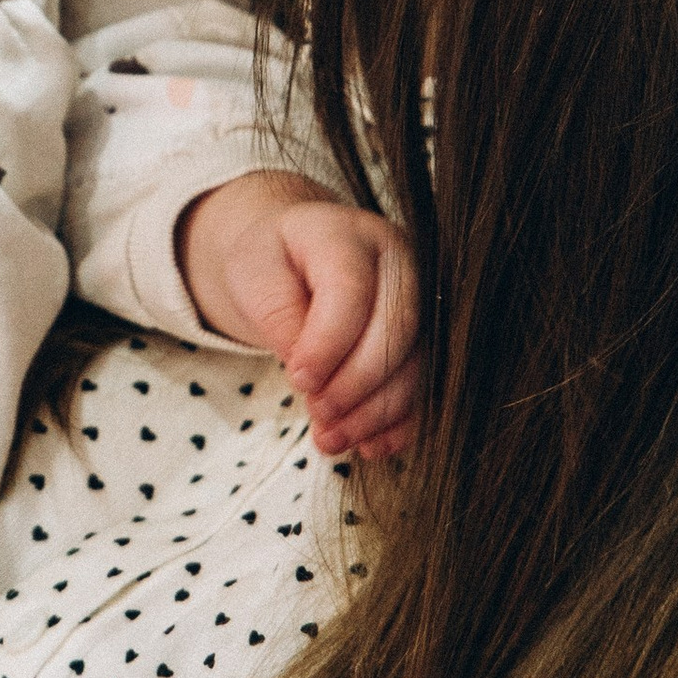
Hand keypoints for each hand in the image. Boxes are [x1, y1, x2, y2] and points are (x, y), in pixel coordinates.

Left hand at [177, 168, 418, 460]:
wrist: (290, 258)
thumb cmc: (269, 262)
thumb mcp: (253, 274)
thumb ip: (280, 317)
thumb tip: (310, 375)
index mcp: (348, 233)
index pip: (351, 290)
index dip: (328, 343)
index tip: (298, 379)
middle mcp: (398, 262)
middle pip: (397, 327)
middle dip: (356, 382)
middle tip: (318, 414)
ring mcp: (419, 300)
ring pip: (415, 362)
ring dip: (376, 411)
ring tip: (332, 439)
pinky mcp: (423, 339)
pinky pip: (424, 386)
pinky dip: (398, 422)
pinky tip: (368, 445)